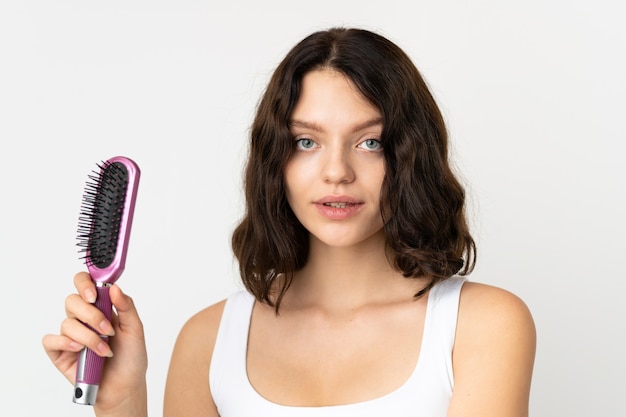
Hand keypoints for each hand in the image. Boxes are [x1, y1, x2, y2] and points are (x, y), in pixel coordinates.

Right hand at [42, 272, 147, 415]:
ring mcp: (70, 335)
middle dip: (91, 315)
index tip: (94, 294)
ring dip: (88, 337)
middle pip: (72, 300)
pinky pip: (50, 340)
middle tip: (107, 330)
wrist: (124, 386)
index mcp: (101, 308)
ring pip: (67, 322)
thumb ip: (126, 306)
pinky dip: (65, 343)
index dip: (85, 283)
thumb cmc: (130, 358)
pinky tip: (79, 350)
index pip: (85, 284)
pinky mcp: (59, 352)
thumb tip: (114, 287)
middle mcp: (83, 319)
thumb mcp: (135, 329)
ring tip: (104, 350)